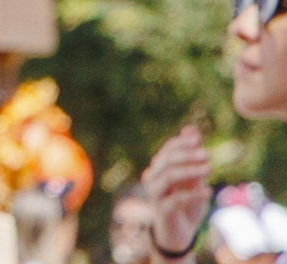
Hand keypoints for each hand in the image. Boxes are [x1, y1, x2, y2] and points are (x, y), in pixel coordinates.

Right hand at [120, 122, 214, 263]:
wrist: (178, 232)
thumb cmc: (186, 203)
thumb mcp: (193, 179)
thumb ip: (192, 157)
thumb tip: (192, 130)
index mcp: (159, 168)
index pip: (168, 150)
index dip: (182, 143)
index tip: (199, 140)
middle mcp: (152, 178)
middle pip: (166, 161)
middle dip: (187, 156)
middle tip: (207, 155)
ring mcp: (155, 195)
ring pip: (168, 176)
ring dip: (190, 171)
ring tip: (209, 169)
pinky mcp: (162, 211)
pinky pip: (176, 199)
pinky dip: (193, 194)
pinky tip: (208, 191)